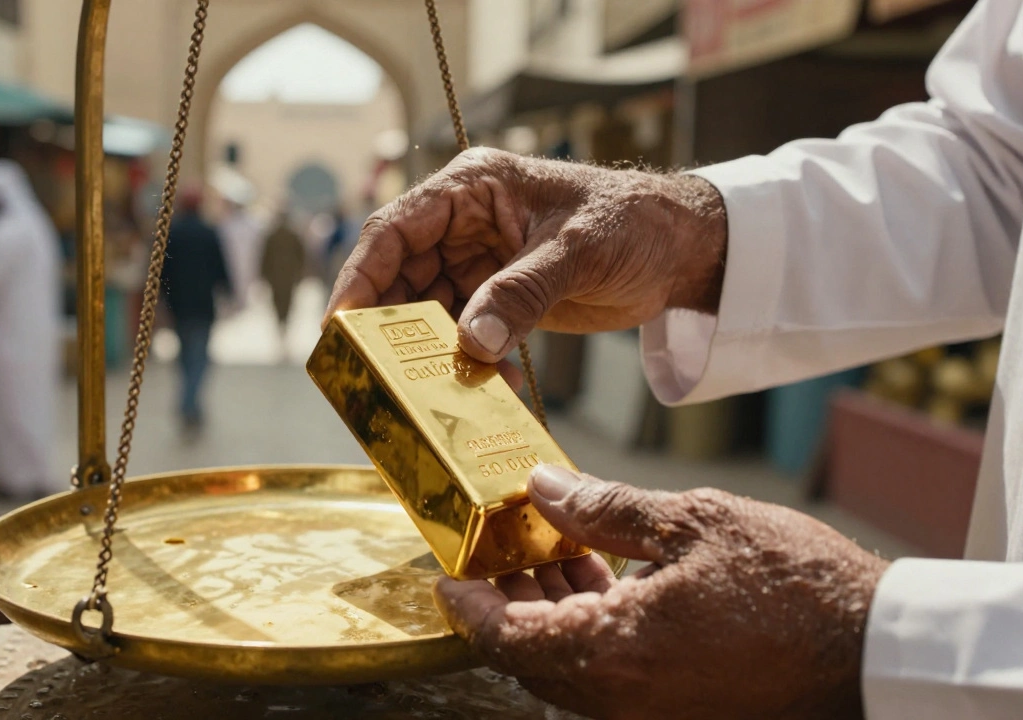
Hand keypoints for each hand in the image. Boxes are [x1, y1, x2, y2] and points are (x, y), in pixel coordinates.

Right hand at [325, 147, 727, 361]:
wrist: (683, 250)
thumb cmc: (633, 223)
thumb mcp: (577, 252)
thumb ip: (522, 294)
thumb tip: (471, 344)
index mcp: (473, 187)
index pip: (396, 229)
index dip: (360, 276)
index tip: (339, 324)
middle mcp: (464, 223)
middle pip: (399, 275)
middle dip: (386, 324)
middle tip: (371, 373)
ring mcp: (479, 262)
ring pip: (426, 311)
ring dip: (426, 352)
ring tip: (424, 391)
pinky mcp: (498, 298)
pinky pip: (464, 335)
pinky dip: (467, 364)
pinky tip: (481, 390)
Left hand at [434, 465, 889, 719]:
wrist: (874, 649)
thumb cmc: (793, 585)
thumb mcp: (692, 522)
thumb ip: (605, 509)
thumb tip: (542, 488)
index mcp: (613, 652)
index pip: (505, 637)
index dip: (469, 604)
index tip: (448, 573)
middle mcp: (621, 698)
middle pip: (531, 655)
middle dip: (508, 598)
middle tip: (501, 545)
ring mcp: (649, 711)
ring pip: (570, 664)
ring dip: (551, 608)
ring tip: (554, 547)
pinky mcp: (677, 709)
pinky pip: (609, 673)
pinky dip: (590, 628)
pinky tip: (603, 577)